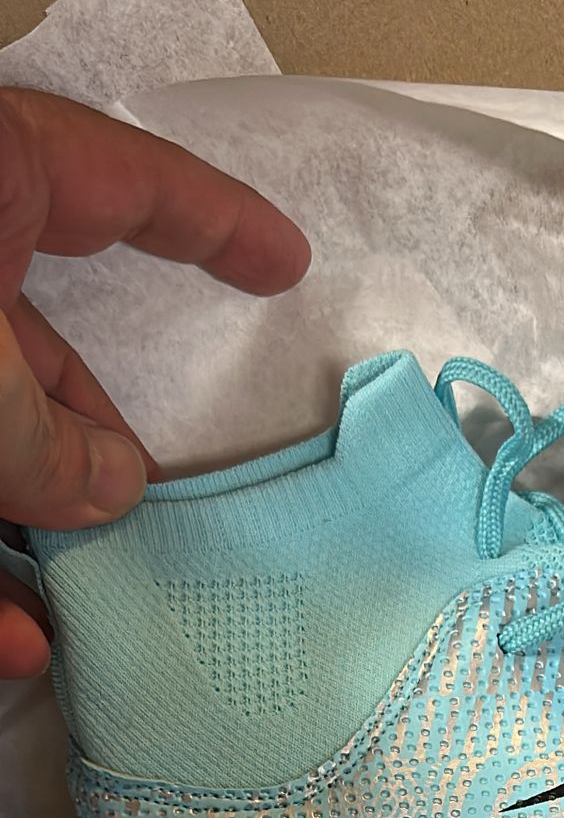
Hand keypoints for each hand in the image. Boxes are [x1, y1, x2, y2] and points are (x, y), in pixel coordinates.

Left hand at [0, 87, 309, 676]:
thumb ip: (53, 444)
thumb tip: (106, 489)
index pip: (122, 178)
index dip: (215, 224)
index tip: (283, 264)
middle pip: (41, 354)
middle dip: (96, 448)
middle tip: (151, 504)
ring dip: (36, 542)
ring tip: (85, 610)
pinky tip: (16, 639)